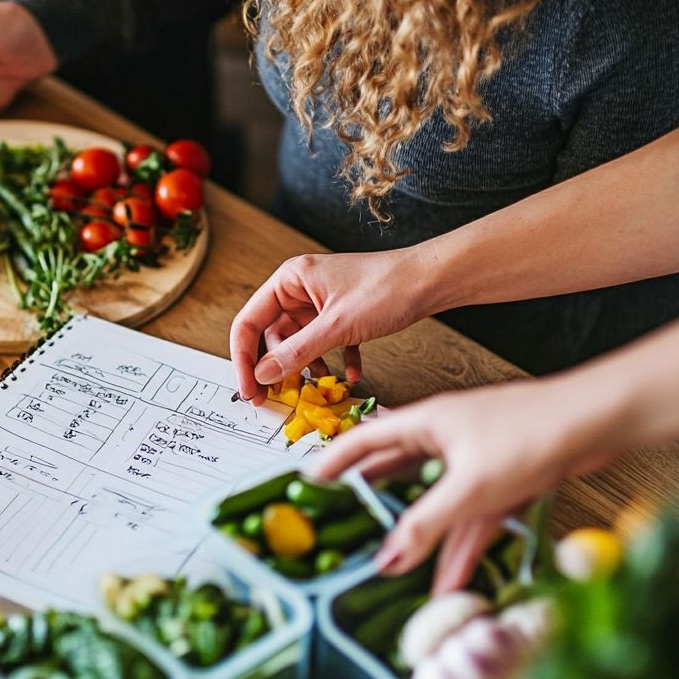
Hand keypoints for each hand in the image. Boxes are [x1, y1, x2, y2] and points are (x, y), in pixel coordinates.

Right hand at [229, 249, 435, 404]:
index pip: (249, 322)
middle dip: (276, 368)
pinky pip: (325, 344)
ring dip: (306, 367)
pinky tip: (349, 376)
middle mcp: (300, 290)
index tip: (250, 390)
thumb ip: (296, 353)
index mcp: (289, 280)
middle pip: (272, 336)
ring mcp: (321, 303)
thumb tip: (263, 376)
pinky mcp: (341, 315)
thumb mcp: (337, 326)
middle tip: (276, 399)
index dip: (244, 359)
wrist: (433, 279)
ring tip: (316, 388)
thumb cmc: (387, 289)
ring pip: (299, 344)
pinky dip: (334, 361)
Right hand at [303, 378, 621, 591]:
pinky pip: (472, 522)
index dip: (332, 464)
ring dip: (420, 541)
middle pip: (396, 476)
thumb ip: (424, 525)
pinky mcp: (504, 481)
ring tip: (394, 575)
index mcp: (426, 423)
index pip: (363, 442)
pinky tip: (450, 582)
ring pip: (436, 506)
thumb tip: (386, 558)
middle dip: (371, 506)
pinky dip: (461, 550)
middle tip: (342, 531)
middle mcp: (446, 439)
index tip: (306, 487)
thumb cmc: (534, 433)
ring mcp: (476, 461)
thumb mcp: (470, 488)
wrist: (601, 422)